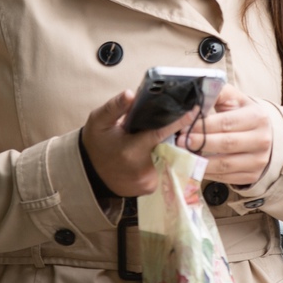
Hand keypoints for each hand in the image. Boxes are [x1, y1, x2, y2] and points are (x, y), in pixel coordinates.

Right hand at [81, 90, 198, 197]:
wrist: (89, 173)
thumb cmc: (95, 143)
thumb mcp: (99, 121)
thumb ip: (115, 107)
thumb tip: (131, 94)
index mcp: (132, 150)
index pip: (161, 133)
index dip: (178, 122)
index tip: (193, 111)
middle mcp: (143, 169)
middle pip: (167, 146)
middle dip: (168, 136)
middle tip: (158, 127)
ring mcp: (147, 182)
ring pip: (166, 159)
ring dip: (163, 149)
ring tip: (148, 142)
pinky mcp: (149, 189)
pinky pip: (162, 170)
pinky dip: (158, 161)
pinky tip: (147, 156)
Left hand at [177, 83, 273, 185]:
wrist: (264, 134)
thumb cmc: (242, 114)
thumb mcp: (233, 99)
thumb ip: (216, 93)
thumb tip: (196, 93)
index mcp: (257, 117)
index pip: (226, 123)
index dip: (202, 126)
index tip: (183, 127)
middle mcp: (262, 140)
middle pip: (226, 143)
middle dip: (199, 143)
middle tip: (180, 142)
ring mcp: (259, 160)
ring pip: (225, 164)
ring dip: (200, 161)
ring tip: (184, 155)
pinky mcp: (252, 176)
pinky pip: (225, 178)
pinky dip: (207, 173)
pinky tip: (195, 166)